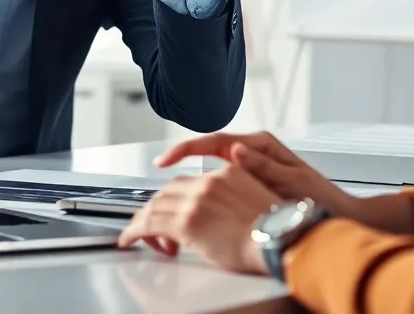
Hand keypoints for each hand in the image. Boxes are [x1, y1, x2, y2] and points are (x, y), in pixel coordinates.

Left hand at [118, 166, 277, 274]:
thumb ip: (230, 201)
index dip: (173, 196)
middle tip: (151, 227)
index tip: (164, 204)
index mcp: (228, 173)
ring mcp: (196, 200)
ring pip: (155, 206)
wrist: (283, 241)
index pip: (188, 180)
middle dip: (156, 210)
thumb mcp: (254, 202)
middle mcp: (209, 182)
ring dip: (144, 222)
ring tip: (138, 236)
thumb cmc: (277, 231)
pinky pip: (150, 223)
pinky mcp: (187, 221)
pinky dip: (135, 231)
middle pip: (168, 191)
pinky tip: (130, 238)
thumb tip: (215, 219)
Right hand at [154, 131, 359, 218]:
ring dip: (192, 172)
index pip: (215, 140)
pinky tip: (195, 196)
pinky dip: (206, 184)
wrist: (337, 214)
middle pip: (209, 148)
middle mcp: (253, 150)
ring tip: (172, 186)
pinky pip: (222, 177)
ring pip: (213, 164)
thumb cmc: (319, 199)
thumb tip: (235, 150)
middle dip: (183, 157)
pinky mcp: (251, 179)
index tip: (166, 159)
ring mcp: (252, 163)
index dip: (187, 148)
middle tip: (160, 170)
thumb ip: (262, 165)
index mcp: (261, 144)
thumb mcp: (292, 180)